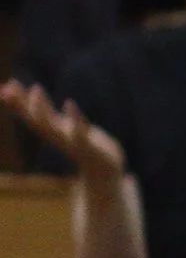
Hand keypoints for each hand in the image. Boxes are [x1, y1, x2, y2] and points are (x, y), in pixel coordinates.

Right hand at [0, 81, 125, 187]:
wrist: (104, 171)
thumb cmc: (80, 144)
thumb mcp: (60, 126)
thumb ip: (44, 111)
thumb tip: (30, 96)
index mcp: (51, 130)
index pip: (28, 115)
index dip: (16, 103)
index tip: (3, 88)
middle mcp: (58, 136)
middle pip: (35, 120)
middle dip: (22, 104)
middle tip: (11, 86)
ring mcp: (72, 142)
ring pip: (53, 127)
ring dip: (42, 110)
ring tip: (36, 88)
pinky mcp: (90, 147)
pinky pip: (80, 132)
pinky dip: (74, 118)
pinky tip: (69, 103)